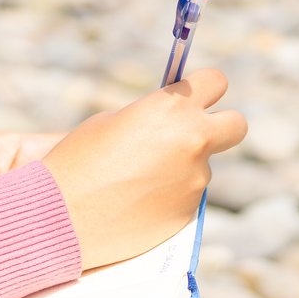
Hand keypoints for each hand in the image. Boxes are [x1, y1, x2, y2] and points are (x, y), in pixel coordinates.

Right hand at [42, 67, 247, 269]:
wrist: (61, 216)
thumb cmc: (78, 161)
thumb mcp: (114, 121)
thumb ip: (155, 117)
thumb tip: (175, 120)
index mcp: (171, 108)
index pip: (216, 81)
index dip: (204, 88)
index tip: (195, 96)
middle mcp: (192, 141)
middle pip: (237, 124)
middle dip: (221, 126)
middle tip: (195, 134)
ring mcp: (195, 180)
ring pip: (203, 165)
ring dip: (183, 168)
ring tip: (138, 180)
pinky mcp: (188, 212)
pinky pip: (187, 196)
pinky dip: (170, 196)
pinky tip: (137, 202)